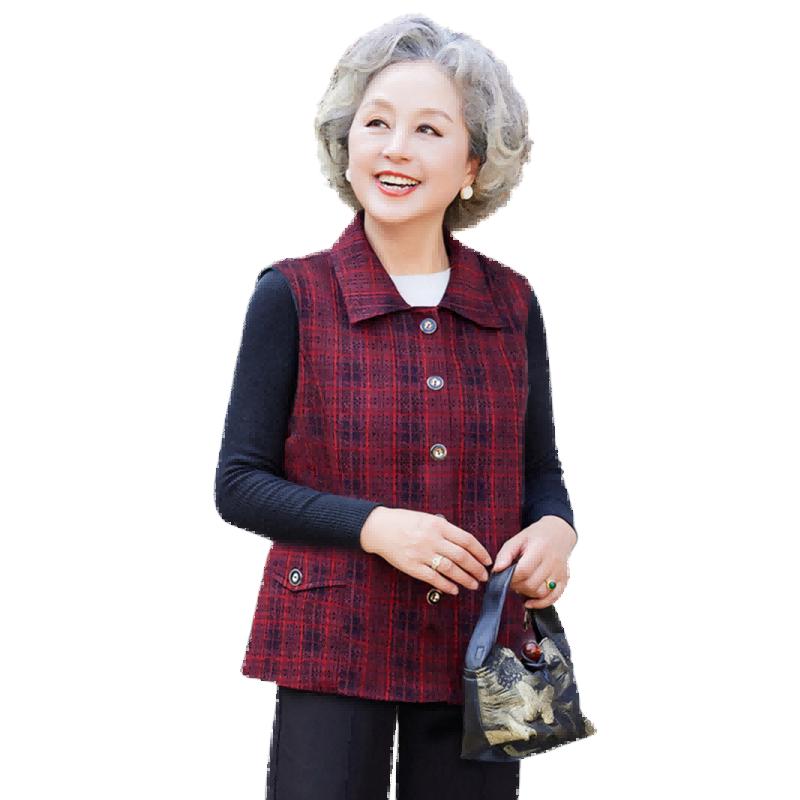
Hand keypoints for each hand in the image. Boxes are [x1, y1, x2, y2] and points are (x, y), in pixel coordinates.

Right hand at [359, 507, 492, 594]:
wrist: (379, 528)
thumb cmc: (403, 521)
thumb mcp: (426, 517)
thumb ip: (444, 528)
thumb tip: (464, 543)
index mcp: (437, 525)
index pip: (466, 539)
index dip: (480, 551)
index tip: (487, 560)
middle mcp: (431, 539)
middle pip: (461, 556)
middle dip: (476, 568)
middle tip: (484, 576)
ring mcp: (421, 553)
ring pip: (450, 569)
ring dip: (465, 579)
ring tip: (474, 585)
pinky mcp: (411, 566)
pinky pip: (433, 578)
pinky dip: (446, 585)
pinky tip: (455, 589)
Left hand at [490, 516, 575, 607]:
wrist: (558, 533)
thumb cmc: (535, 537)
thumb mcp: (517, 539)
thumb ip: (505, 554)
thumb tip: (497, 570)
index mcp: (540, 549)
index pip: (524, 571)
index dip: (510, 577)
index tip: (504, 575)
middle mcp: (553, 562)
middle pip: (531, 584)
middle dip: (517, 586)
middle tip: (511, 580)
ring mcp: (560, 573)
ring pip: (541, 593)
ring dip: (527, 593)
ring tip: (521, 584)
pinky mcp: (565, 580)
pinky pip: (553, 598)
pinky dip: (540, 603)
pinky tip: (529, 602)